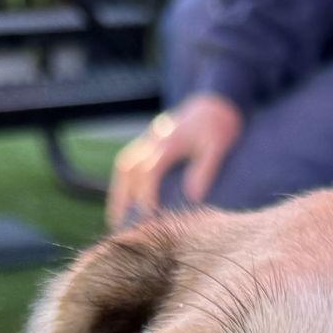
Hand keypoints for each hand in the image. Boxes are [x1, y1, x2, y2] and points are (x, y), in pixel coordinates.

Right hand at [106, 94, 243, 227]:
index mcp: (169, 141)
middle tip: (122, 227)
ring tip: (116, 221)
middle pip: (128, 168)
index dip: (146, 195)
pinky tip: (123, 204)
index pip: (149, 170)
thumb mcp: (217, 147)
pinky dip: (123, 185)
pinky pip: (127, 164)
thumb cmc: (217, 129)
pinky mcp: (147, 142)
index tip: (147, 218)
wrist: (213, 105)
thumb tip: (193, 198)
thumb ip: (205, 170)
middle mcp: (153, 139)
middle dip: (123, 198)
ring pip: (124, 166)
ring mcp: (148, 139)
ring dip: (118, 193)